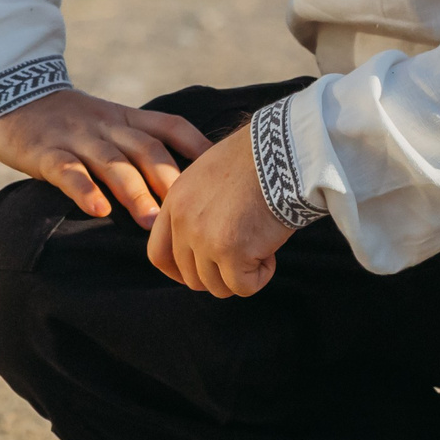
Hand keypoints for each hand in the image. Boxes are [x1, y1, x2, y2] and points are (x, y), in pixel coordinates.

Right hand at [0, 89, 211, 228]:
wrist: (6, 92)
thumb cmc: (62, 118)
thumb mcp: (104, 122)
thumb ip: (133, 144)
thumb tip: (178, 184)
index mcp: (123, 118)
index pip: (169, 126)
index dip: (198, 147)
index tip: (224, 172)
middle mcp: (105, 126)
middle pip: (146, 149)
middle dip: (171, 180)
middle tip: (194, 213)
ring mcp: (75, 138)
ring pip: (111, 162)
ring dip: (134, 191)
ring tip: (153, 221)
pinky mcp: (44, 151)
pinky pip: (66, 170)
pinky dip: (83, 189)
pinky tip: (97, 210)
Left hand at [145, 124, 295, 297]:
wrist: (281, 152)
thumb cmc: (256, 162)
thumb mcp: (210, 180)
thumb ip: (198, 211)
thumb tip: (204, 250)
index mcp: (175, 202)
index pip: (158, 254)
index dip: (180, 272)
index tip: (205, 271)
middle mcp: (183, 221)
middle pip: (191, 277)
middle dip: (220, 274)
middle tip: (245, 254)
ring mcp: (204, 238)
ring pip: (217, 287)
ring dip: (243, 274)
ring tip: (260, 244)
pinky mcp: (231, 251)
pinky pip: (243, 287)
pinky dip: (262, 275)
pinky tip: (271, 249)